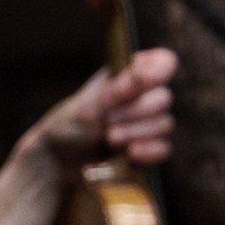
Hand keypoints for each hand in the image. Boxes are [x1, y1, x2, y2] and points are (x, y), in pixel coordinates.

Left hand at [29, 51, 179, 175]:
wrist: (60, 163)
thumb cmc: (68, 126)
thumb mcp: (90, 106)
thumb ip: (122, 89)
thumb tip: (151, 68)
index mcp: (125, 76)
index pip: (161, 61)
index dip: (159, 70)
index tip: (143, 81)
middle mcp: (140, 96)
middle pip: (164, 97)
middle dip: (136, 112)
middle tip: (109, 121)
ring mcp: (147, 122)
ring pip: (164, 124)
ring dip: (136, 133)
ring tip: (109, 139)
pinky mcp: (149, 147)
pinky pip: (165, 147)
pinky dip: (148, 151)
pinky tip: (130, 153)